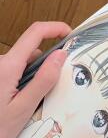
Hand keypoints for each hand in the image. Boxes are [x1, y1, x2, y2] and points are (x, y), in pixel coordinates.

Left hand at [0, 22, 70, 137]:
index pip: (35, 33)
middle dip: (45, 63)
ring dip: (32, 76)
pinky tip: (19, 104)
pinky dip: (22, 81)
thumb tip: (61, 56)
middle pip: (29, 51)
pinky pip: (12, 72)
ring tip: (31, 104)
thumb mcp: (23, 109)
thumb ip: (44, 80)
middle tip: (55, 87)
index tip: (70, 34)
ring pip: (21, 63)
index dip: (55, 28)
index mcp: (7, 66)